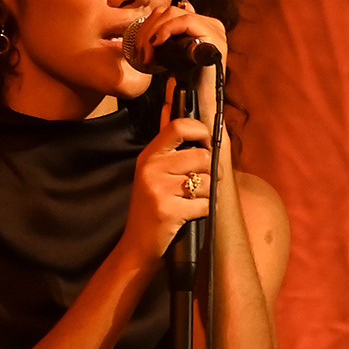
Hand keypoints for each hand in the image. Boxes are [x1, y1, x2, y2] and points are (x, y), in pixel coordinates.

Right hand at [122, 117, 211, 259]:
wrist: (137, 246)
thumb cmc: (150, 206)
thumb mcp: (151, 170)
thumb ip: (164, 139)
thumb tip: (168, 103)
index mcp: (149, 155)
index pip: (179, 126)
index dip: (200, 131)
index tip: (205, 143)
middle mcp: (151, 168)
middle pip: (202, 156)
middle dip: (211, 172)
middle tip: (202, 182)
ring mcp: (159, 189)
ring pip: (207, 181)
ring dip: (207, 194)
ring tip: (192, 201)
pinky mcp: (169, 210)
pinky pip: (205, 204)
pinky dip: (204, 211)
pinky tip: (190, 214)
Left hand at [133, 0, 226, 131]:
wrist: (195, 105)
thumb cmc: (185, 83)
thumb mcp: (174, 53)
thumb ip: (175, 33)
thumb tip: (182, 5)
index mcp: (203, 25)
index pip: (169, 11)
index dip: (149, 24)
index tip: (139, 45)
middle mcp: (212, 25)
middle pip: (169, 11)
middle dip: (147, 29)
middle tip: (140, 51)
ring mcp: (215, 31)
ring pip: (174, 14)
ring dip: (153, 32)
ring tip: (147, 53)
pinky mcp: (214, 38)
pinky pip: (186, 21)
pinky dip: (166, 29)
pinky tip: (157, 43)